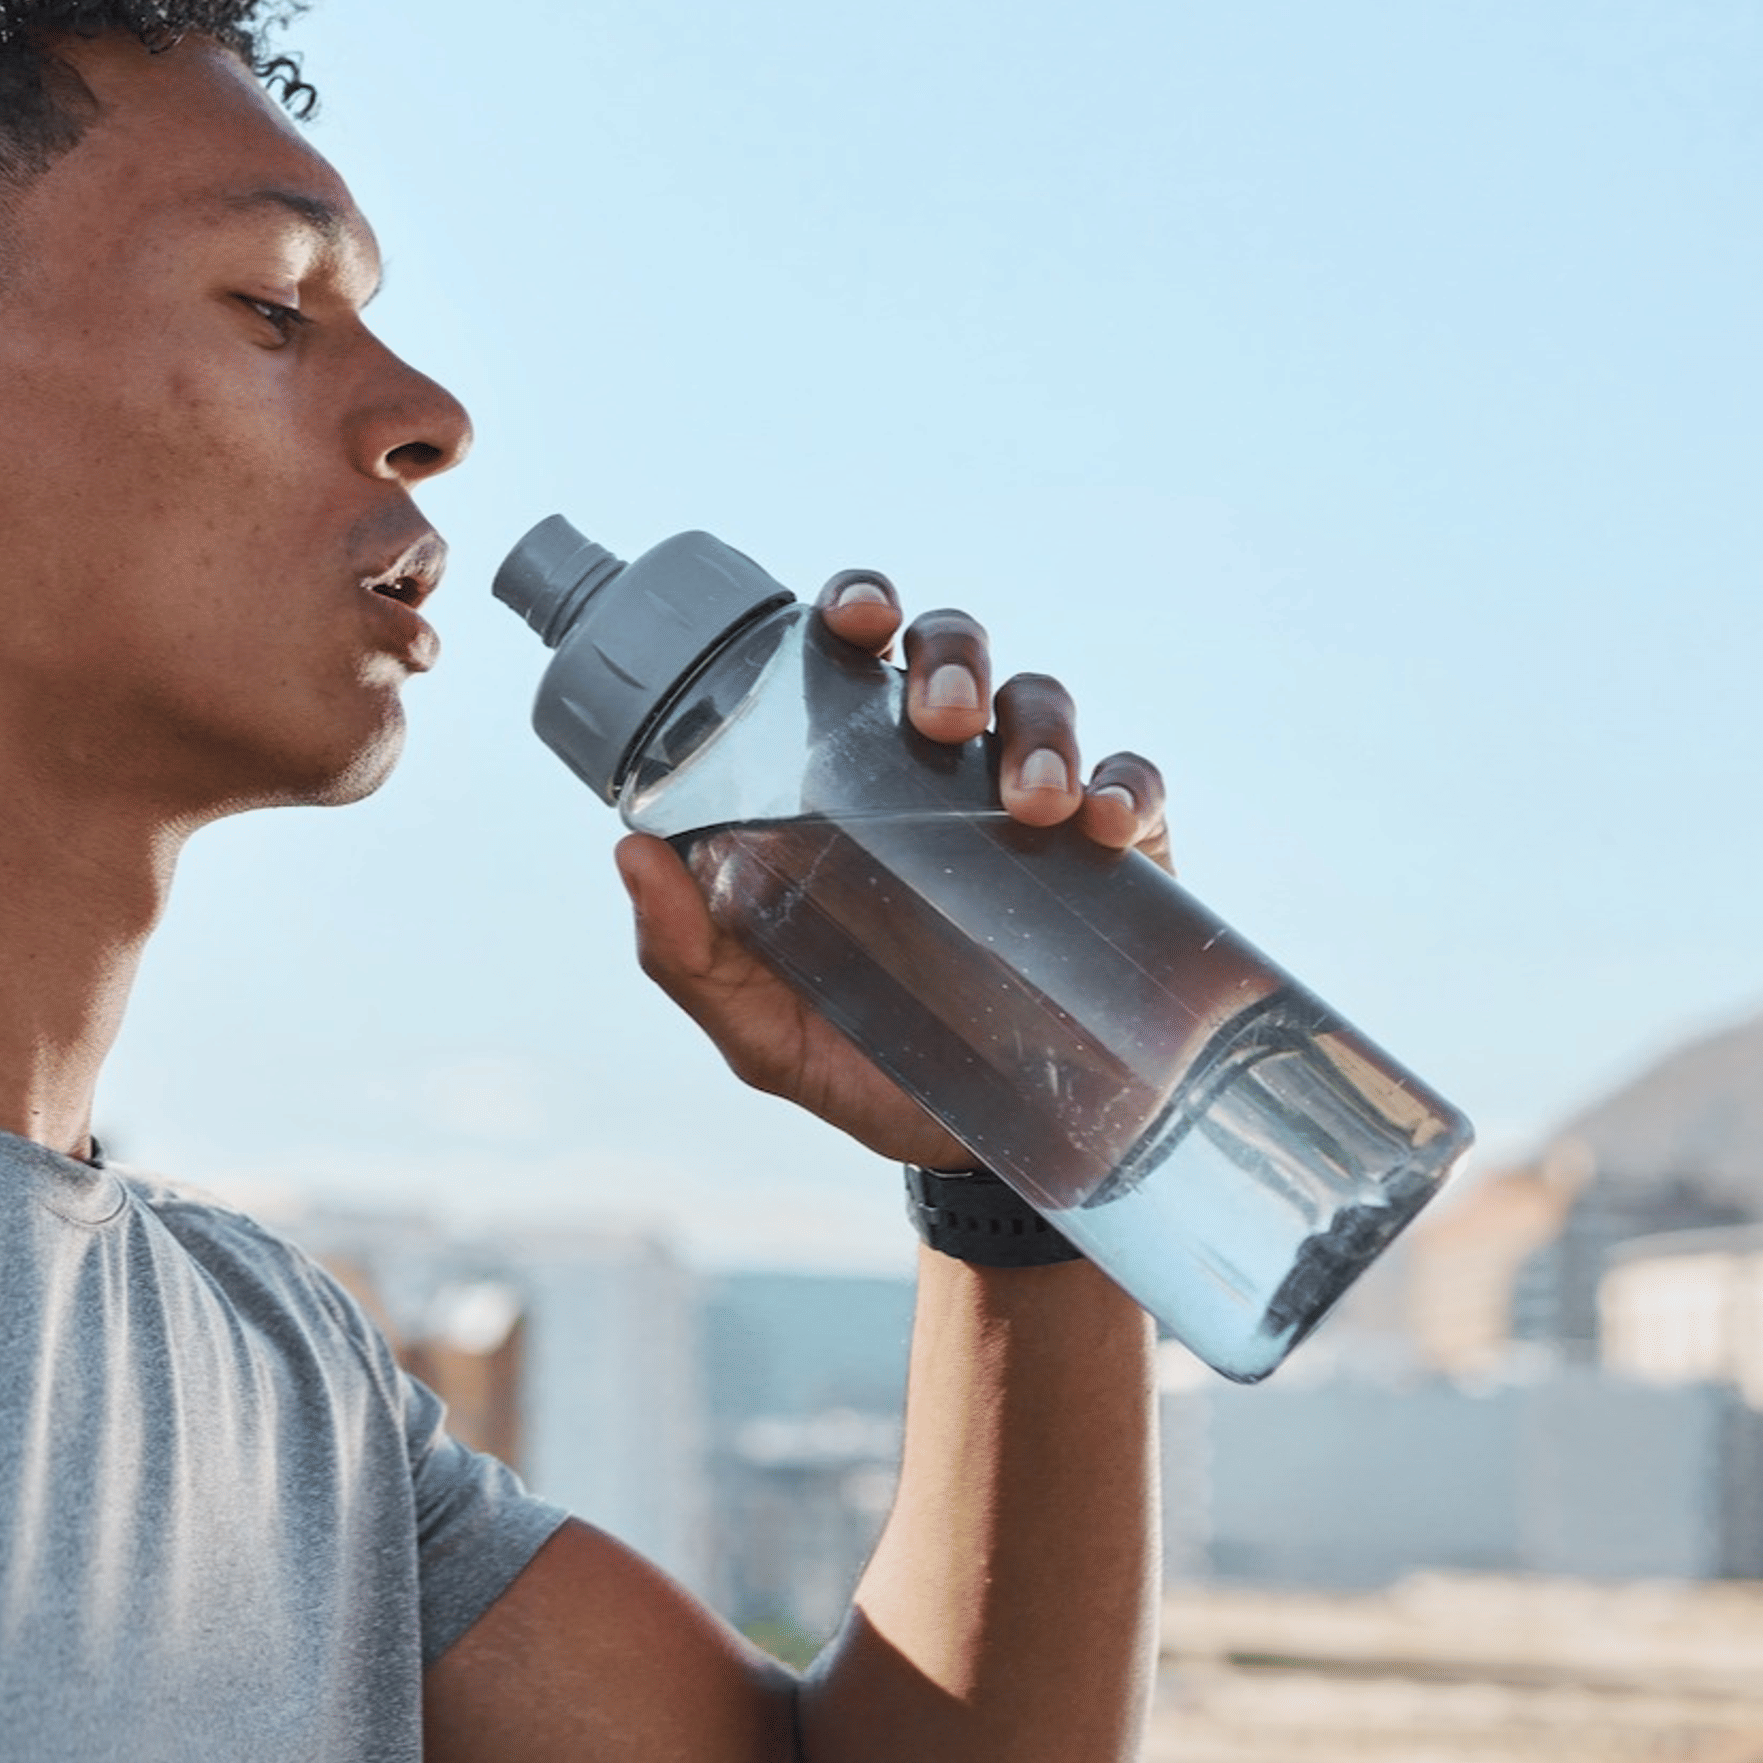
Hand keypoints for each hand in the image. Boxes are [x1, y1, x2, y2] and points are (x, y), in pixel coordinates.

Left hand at [614, 571, 1171, 1167]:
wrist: (973, 1155)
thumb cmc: (856, 1064)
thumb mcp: (759, 1025)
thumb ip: (689, 955)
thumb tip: (628, 852)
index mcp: (847, 782)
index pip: (850, 659)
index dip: (857, 607)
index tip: (854, 618)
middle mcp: (939, 772)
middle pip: (954, 652)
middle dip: (951, 659)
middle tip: (937, 722)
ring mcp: (1030, 804)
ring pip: (1044, 703)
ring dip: (1039, 728)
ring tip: (1028, 802)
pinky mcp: (1116, 858)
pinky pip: (1134, 786)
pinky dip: (1125, 787)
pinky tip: (1105, 826)